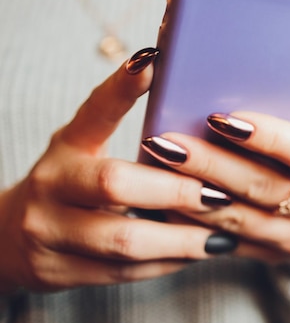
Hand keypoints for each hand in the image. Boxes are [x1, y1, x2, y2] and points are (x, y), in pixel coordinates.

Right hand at [0, 49, 235, 293]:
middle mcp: (52, 184)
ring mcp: (48, 231)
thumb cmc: (69, 184)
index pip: (95, 110)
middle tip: (220, 194)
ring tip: (222, 234)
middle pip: (115, 184)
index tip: (155, 63)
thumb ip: (122, 128)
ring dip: (181, 239)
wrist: (8, 239)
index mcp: (67, 145)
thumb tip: (175, 84)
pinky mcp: (58, 271)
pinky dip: (166, 264)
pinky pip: (123, 272)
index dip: (122, 87)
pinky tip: (196, 254)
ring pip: (124, 239)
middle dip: (176, 191)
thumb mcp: (85, 149)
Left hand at [142, 107, 289, 262]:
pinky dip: (191, 221)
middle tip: (169, 141)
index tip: (221, 118)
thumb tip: (235, 72)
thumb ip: (287, 103)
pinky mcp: (272, 255)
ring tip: (157, 166)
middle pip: (263, 187)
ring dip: (192, 193)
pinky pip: (225, 241)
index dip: (267, 136)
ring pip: (239, 219)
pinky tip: (161, 200)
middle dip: (211, 164)